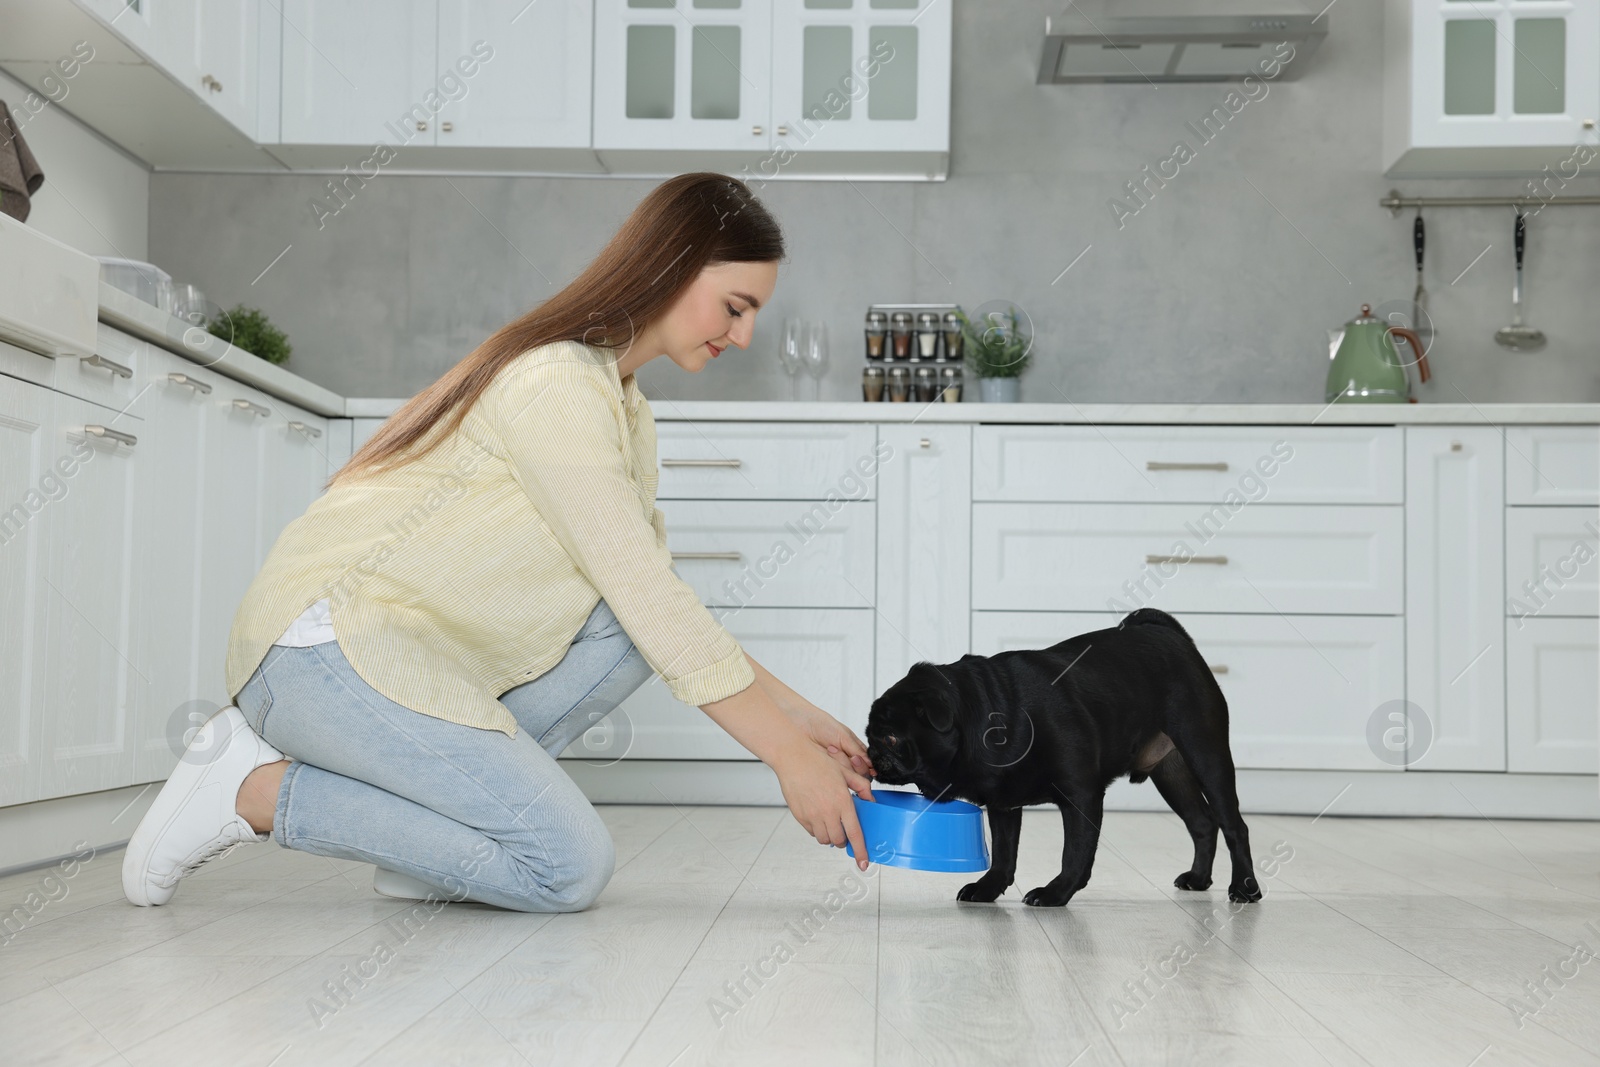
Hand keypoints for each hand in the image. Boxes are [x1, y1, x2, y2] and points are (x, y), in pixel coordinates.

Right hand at [770, 741, 875, 870]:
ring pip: (824, 839)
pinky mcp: (800, 816)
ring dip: (830, 836)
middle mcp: (828, 811)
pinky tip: (818, 817)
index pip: (855, 833)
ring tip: (831, 824)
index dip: (861, 851)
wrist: (792, 757)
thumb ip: (861, 787)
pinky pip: (811, 832)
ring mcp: (812, 815)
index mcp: (842, 801)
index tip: (864, 863)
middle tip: (844, 833)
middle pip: (839, 840)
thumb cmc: (818, 761)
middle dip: (844, 841)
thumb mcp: (845, 771)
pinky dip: (817, 830)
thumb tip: (871, 800)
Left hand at [781, 702, 876, 779]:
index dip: (864, 766)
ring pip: (847, 778)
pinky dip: (831, 770)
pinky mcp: (823, 775)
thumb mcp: (843, 735)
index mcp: (854, 750)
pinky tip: (826, 757)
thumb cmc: (819, 724)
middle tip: (848, 756)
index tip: (856, 759)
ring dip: (841, 765)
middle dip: (853, 766)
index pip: (867, 766)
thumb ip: (857, 750)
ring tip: (830, 750)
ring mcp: (834, 769)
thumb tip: (871, 764)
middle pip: (859, 776)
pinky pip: (833, 779)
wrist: (798, 723)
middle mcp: (845, 762)